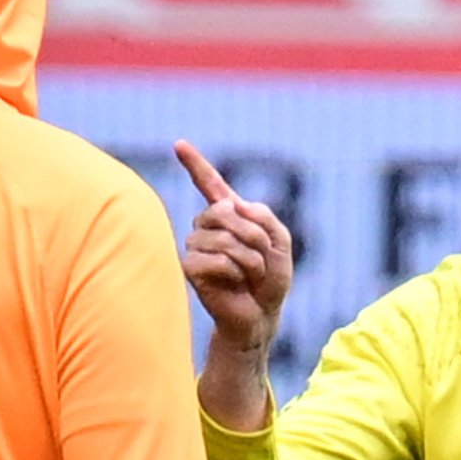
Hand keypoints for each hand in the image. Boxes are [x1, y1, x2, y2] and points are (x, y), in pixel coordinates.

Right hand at [175, 140, 293, 353]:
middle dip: (255, 237)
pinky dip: (237, 273)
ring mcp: (195, 247)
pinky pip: (217, 260)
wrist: (261, 315)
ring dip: (249, 260)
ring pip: (224, 238)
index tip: (179, 144)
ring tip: (250, 276)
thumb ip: (265, 218)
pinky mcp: (190, 269)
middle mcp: (207, 227)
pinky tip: (236, 284)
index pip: (210, 184)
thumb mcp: (281, 243)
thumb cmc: (270, 280)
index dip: (196, 164)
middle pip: (225, 212)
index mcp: (229, 215)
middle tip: (261, 261)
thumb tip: (235, 207)